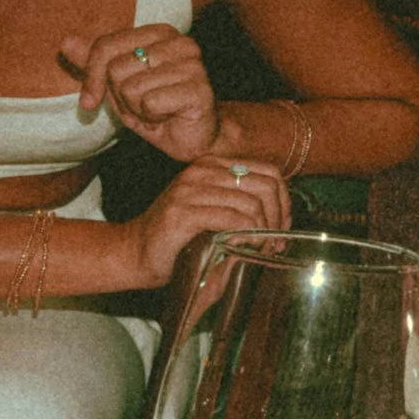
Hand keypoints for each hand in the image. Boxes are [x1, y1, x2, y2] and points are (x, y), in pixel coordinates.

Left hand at [60, 25, 218, 161]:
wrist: (192, 138)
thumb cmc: (154, 107)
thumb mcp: (117, 84)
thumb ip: (95, 62)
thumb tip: (66, 42)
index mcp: (161, 33)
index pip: (106, 45)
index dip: (91, 77)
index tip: (90, 100)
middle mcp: (181, 43)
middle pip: (116, 68)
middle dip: (120, 96)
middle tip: (141, 104)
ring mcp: (194, 66)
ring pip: (131, 87)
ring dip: (136, 109)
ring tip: (155, 111)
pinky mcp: (199, 90)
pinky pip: (150, 103)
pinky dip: (152, 118)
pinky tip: (167, 117)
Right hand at [120, 155, 290, 289]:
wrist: (133, 253)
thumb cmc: (180, 238)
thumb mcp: (216, 212)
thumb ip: (243, 205)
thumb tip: (284, 217)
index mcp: (213, 165)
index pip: (269, 172)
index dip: (284, 201)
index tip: (283, 227)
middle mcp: (201, 171)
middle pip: (266, 186)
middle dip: (278, 217)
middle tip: (276, 243)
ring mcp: (190, 189)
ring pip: (251, 203)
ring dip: (264, 231)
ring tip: (263, 249)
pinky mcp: (182, 212)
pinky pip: (231, 218)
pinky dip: (247, 235)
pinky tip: (247, 248)